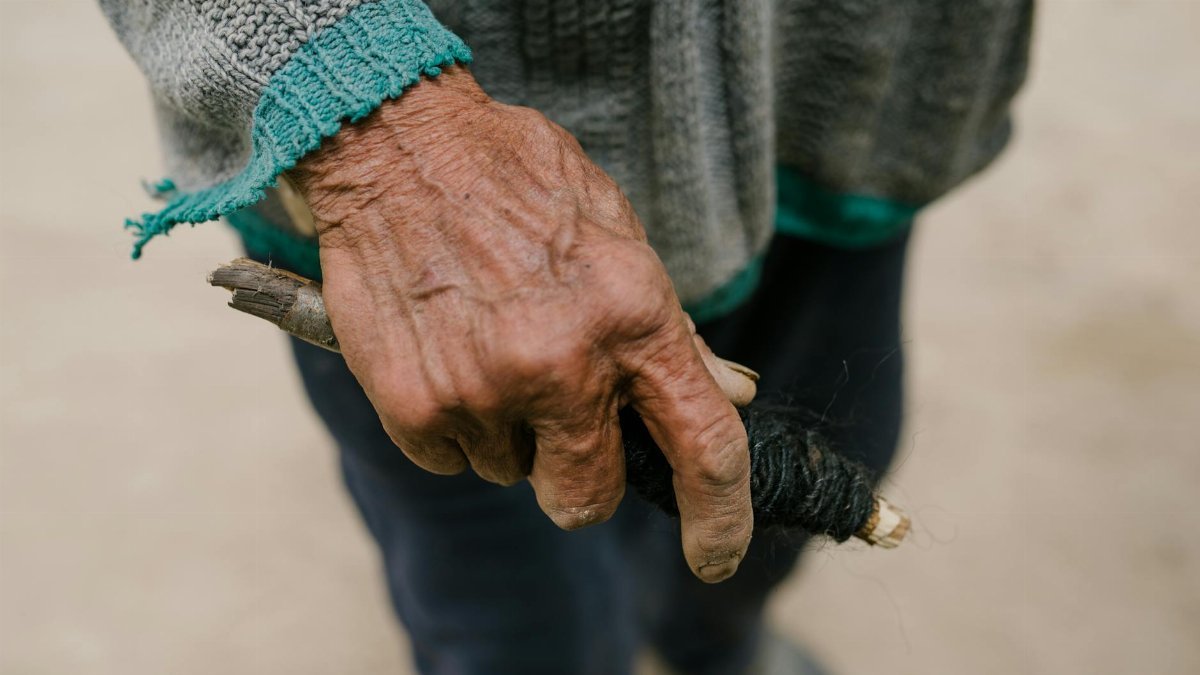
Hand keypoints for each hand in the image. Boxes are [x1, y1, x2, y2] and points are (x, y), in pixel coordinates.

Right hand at [289, 67, 751, 581]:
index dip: (722, 518)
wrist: (395, 143)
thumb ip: (672, 329)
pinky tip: (447, 353)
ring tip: (488, 345)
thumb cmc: (515, 179)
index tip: (716, 555)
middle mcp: (562, 363)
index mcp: (632, 315)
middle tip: (559, 419)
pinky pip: (451, 461)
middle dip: (581, 477)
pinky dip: (455, 424)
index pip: (704, 446)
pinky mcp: (414, 406)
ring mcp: (483, 391)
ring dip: (510, 432)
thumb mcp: (616, 233)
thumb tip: (730, 394)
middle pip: (589, 498)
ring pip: (512, 473)